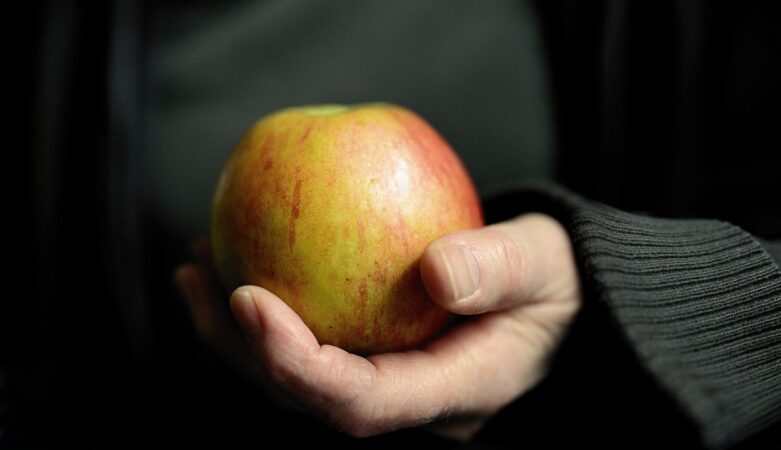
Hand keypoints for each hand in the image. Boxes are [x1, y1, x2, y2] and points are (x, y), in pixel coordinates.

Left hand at [175, 213, 580, 438]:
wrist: (562, 300)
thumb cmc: (558, 281)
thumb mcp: (546, 264)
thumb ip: (500, 269)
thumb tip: (433, 270)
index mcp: (453, 391)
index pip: (360, 404)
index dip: (295, 365)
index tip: (248, 299)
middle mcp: (411, 402)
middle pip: (309, 399)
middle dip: (241, 352)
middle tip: (195, 279)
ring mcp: (393, 383)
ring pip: (300, 378)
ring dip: (238, 333)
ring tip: (195, 264)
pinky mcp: (381, 356)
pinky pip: (316, 340)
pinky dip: (271, 308)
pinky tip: (241, 255)